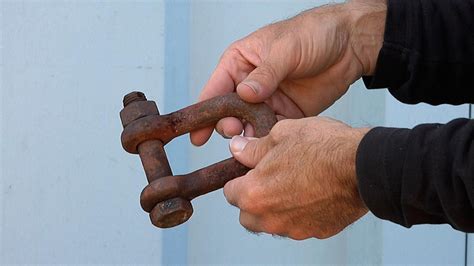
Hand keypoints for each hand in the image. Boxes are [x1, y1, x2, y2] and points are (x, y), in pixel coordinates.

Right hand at [190, 1, 385, 144]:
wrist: (350, 45)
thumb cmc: (313, 33)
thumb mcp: (285, 49)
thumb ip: (265, 74)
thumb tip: (244, 94)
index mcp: (240, 62)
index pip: (215, 89)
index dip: (204, 111)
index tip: (197, 133)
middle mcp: (249, 84)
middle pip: (228, 113)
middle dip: (228, 126)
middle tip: (235, 132)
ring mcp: (267, 101)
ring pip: (248, 126)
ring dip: (248, 137)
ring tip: (251, 144)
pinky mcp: (286, 114)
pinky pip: (270, 131)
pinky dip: (267, 140)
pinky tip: (268, 146)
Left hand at [225, 117, 369, 239]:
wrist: (362, 165)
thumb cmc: (323, 147)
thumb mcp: (281, 134)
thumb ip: (253, 148)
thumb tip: (238, 149)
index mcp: (254, 193)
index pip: (230, 193)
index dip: (239, 179)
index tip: (250, 171)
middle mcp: (270, 217)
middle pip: (247, 214)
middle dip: (253, 198)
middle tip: (269, 178)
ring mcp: (294, 228)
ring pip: (272, 222)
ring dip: (275, 208)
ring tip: (294, 183)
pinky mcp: (316, 232)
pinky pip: (298, 225)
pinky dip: (300, 213)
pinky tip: (312, 193)